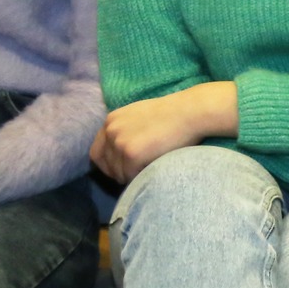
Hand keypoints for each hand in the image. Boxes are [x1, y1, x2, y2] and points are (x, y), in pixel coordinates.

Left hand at [90, 84, 235, 184]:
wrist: (191, 111)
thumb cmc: (173, 115)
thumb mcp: (140, 117)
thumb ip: (125, 130)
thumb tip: (120, 154)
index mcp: (111, 120)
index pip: (97, 152)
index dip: (110, 165)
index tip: (124, 170)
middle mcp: (110, 129)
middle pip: (104, 165)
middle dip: (119, 172)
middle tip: (138, 173)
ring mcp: (119, 141)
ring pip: (118, 173)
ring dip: (133, 175)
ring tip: (151, 165)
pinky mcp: (131, 153)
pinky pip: (130, 176)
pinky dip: (141, 176)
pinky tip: (155, 165)